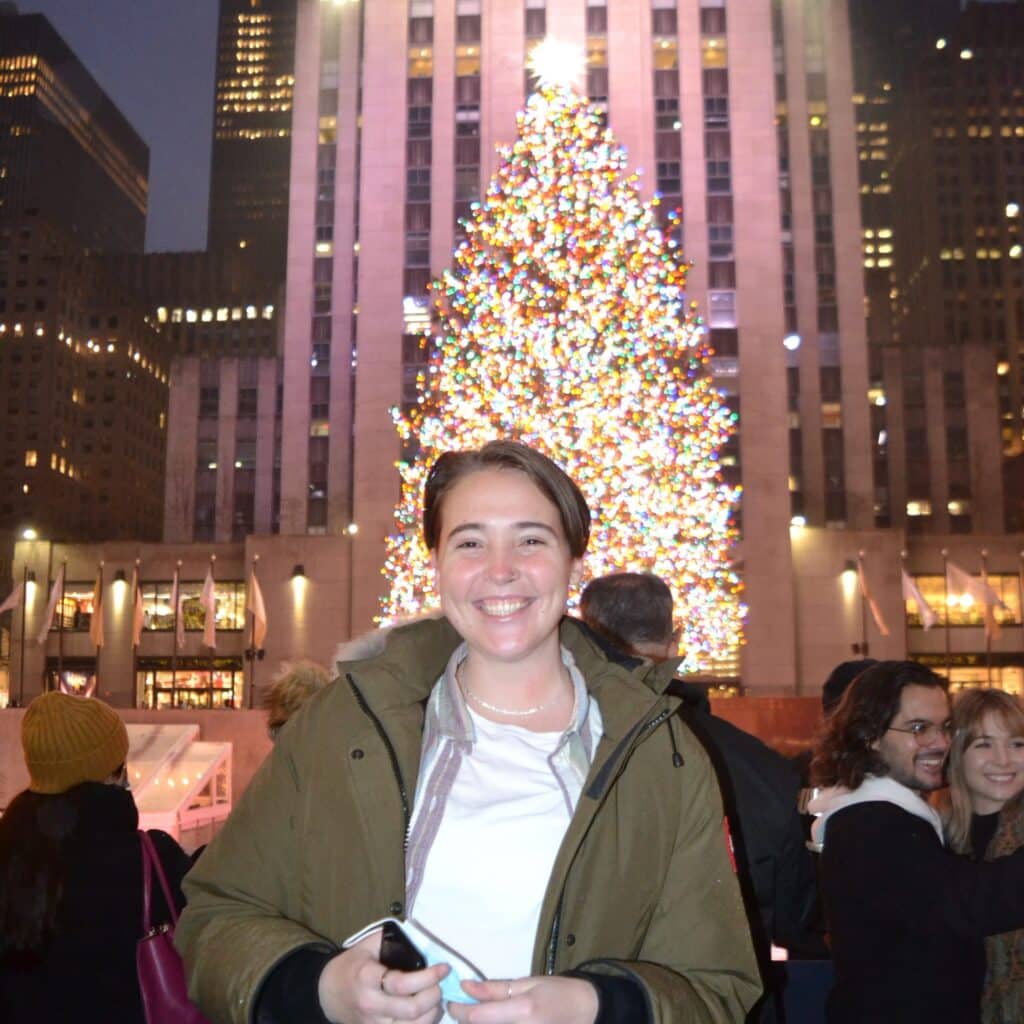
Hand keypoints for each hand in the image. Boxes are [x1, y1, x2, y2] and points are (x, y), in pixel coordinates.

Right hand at [317, 932, 449, 1023]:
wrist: (327, 993)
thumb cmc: (351, 965)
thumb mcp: (368, 945)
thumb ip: (393, 939)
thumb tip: (423, 938)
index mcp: (367, 977)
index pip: (402, 984)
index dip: (428, 977)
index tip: (444, 968)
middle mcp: (371, 1004)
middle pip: (411, 1010)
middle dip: (434, 996)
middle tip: (441, 984)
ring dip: (432, 1013)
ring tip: (437, 998)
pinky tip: (427, 1012)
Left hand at [447, 976, 597, 1023]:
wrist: (586, 1012)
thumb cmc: (558, 992)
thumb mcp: (527, 983)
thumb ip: (495, 989)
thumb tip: (465, 986)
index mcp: (522, 1011)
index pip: (477, 1017)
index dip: (458, 1010)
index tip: (450, 1001)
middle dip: (466, 1020)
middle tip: (463, 1008)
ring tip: (480, 1014)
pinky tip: (494, 1021)